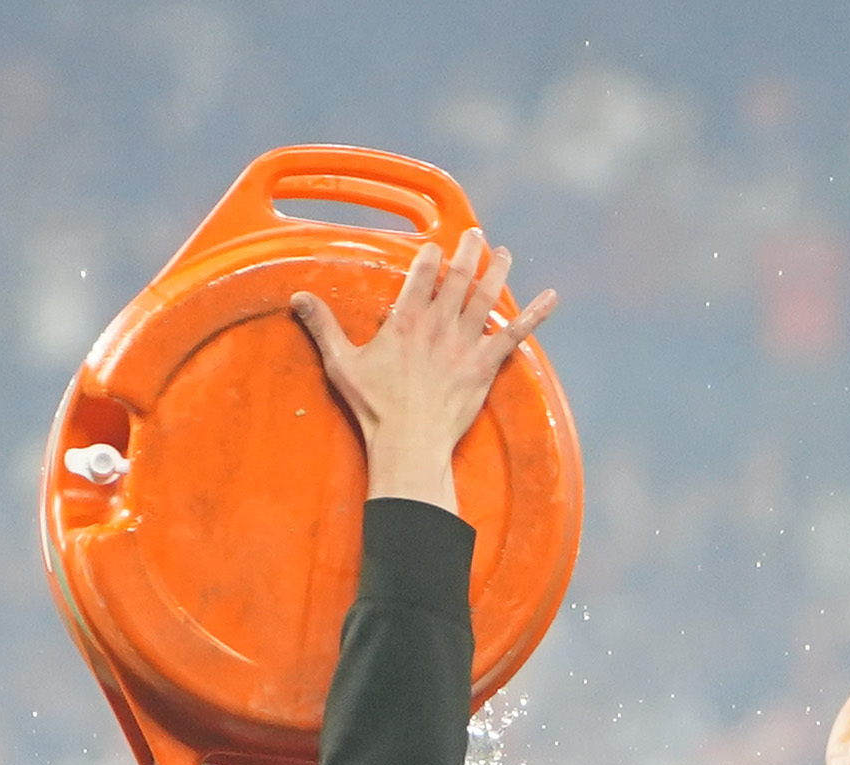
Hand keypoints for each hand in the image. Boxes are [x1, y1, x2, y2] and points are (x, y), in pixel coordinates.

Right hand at [290, 226, 553, 515]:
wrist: (408, 443)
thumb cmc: (374, 408)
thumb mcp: (341, 364)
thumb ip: (323, 327)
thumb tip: (298, 298)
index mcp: (406, 321)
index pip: (421, 275)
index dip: (430, 256)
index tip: (435, 245)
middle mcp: (438, 325)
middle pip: (458, 277)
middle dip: (468, 251)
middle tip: (475, 235)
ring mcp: (464, 344)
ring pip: (487, 297)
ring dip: (497, 271)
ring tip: (503, 253)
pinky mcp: (485, 366)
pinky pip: (515, 335)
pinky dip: (534, 315)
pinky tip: (551, 298)